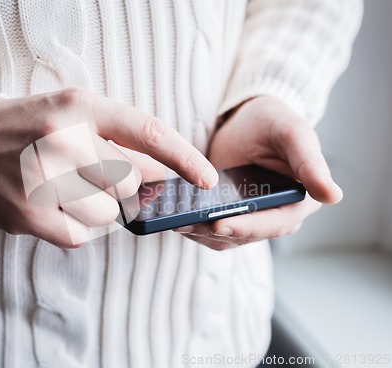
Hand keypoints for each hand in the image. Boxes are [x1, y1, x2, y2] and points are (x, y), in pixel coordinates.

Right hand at [0, 88, 217, 247]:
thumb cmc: (26, 128)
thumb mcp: (72, 115)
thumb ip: (116, 141)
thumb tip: (159, 172)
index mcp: (81, 107)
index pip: (148, 131)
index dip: (184, 157)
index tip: (207, 178)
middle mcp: (65, 138)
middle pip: (129, 183)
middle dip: (117, 186)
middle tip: (87, 177)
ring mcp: (45, 177)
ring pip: (108, 214)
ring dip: (93, 209)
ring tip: (62, 191)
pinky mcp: (29, 213)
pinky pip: (80, 236)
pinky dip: (72, 227)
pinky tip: (48, 207)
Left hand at [174, 96, 342, 249]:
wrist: (244, 122)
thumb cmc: (271, 121)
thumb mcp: (291, 132)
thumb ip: (309, 161)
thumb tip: (333, 195)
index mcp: (302, 198)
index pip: (275, 223)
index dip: (248, 226)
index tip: (219, 224)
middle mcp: (280, 215)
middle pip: (248, 236)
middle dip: (217, 232)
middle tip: (186, 225)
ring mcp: (254, 219)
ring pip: (229, 239)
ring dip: (202, 234)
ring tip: (176, 223)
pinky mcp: (232, 217)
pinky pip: (214, 231)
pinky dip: (197, 229)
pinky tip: (179, 220)